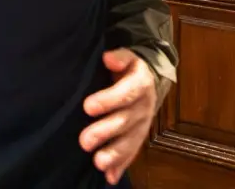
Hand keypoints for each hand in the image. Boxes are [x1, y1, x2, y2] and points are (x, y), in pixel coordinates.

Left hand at [80, 49, 155, 183]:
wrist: (150, 82)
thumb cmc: (129, 69)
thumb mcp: (128, 57)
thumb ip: (119, 57)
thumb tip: (108, 58)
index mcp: (141, 85)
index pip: (125, 93)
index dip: (108, 100)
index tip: (87, 107)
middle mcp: (143, 107)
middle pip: (124, 121)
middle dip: (105, 132)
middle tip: (84, 141)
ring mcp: (142, 126)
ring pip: (129, 141)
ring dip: (114, 154)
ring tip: (98, 162)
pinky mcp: (138, 138)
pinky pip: (131, 153)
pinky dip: (121, 166)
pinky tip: (110, 177)